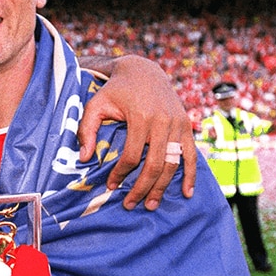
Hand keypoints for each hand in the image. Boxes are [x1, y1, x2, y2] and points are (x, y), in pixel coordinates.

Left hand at [79, 55, 195, 209]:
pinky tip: (186, 192)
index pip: (132, 156)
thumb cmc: (115, 91)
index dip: (121, 174)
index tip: (111, 186)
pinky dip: (190, 174)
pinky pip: (191, 154)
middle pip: (155, 165)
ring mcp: (178, 124)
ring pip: (173, 163)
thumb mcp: (96, 104)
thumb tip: (84, 159)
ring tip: (151, 205)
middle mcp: (163, 121)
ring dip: (163, 187)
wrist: (143, 71)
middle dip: (142, 188)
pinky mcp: (186, 126)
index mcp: (141, 117)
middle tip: (130, 204)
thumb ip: (87, 130)